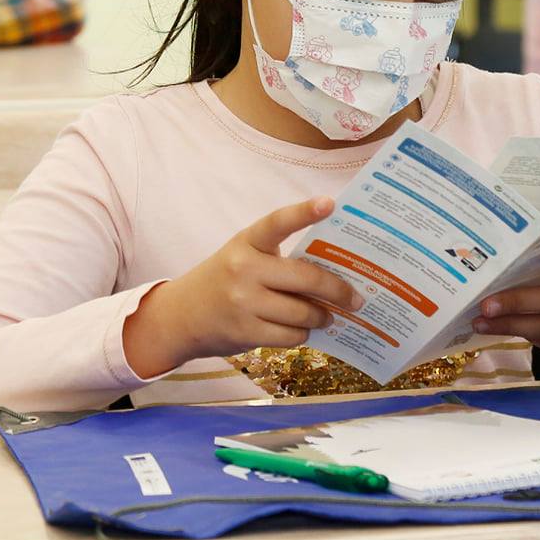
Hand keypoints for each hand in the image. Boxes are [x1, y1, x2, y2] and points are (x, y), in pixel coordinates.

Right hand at [122, 197, 362, 378]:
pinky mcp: (245, 331)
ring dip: (322, 317)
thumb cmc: (225, 280)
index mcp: (247, 241)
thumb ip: (280, 259)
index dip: (304, 211)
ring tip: (328, 316)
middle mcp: (244, 268)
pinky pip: (291, 335)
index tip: (331, 203)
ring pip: (303, 312)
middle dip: (339, 291)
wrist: (182, 315)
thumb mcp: (244, 256)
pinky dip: (302, 334)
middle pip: (307, 278)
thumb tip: (334, 275)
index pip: (278, 222)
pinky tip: (302, 329)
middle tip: (357, 299)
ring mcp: (243, 301)